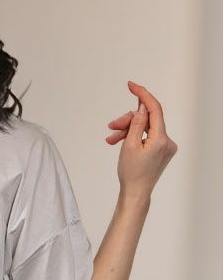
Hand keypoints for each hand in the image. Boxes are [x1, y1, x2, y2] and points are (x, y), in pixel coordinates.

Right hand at [106, 81, 177, 203]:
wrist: (135, 193)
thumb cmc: (131, 174)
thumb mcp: (129, 145)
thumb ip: (136, 124)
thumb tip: (141, 108)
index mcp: (161, 139)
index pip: (154, 109)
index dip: (143, 95)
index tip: (131, 85)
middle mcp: (167, 141)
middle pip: (147, 120)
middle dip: (128, 120)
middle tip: (112, 125)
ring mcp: (165, 146)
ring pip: (145, 128)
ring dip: (127, 130)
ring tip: (111, 138)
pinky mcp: (161, 151)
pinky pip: (146, 137)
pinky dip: (133, 137)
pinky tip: (120, 142)